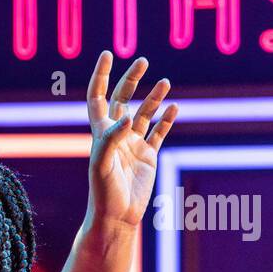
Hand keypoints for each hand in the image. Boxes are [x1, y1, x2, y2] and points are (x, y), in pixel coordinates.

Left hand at [84, 51, 178, 231]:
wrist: (117, 217)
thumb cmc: (103, 193)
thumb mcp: (103, 165)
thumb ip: (112, 139)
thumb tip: (126, 117)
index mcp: (101, 133)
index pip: (97, 97)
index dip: (101, 76)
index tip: (108, 54)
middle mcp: (117, 135)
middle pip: (123, 99)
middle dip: (131, 79)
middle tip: (143, 61)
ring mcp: (133, 144)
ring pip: (144, 114)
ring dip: (154, 97)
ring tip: (165, 82)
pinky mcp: (149, 156)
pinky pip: (159, 133)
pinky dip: (167, 120)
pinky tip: (174, 108)